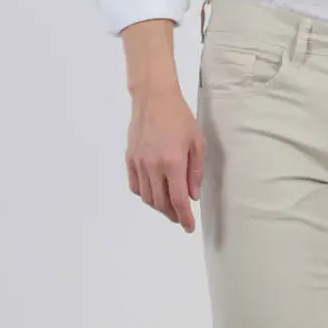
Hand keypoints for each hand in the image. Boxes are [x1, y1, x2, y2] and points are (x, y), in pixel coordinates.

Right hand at [126, 86, 204, 229]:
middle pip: (161, 202)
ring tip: (170, 206)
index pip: (178, 199)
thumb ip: (196, 172)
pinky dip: (145, 195)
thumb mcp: (197, 143)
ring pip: (147, 197)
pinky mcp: (130, 159)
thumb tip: (193, 195)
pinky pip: (136, 186)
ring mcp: (139, 163)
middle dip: (173, 214)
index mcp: (173, 162)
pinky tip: (154, 193)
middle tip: (182, 216)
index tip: (189, 227)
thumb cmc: (180, 118)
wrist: (154, 99)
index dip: (184, 217)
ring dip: (159, 206)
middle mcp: (153, 166)